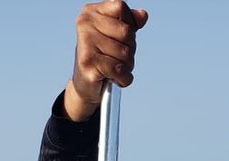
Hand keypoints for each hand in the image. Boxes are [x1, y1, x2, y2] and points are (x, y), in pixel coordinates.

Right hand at [65, 1, 148, 120]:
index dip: (130, 25)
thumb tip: (143, 15)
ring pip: (125, 53)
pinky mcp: (88, 62)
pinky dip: (123, 79)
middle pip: (127, 32)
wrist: (86, 84)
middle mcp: (85, 23)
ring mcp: (85, 42)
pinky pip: (119, 69)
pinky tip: (114, 78)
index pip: (121, 7)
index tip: (120, 38)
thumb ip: (130, 23)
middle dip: (130, 50)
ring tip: (114, 68)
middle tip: (117, 58)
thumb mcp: (117, 36)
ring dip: (127, 66)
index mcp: (91, 12)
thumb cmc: (103, 57)